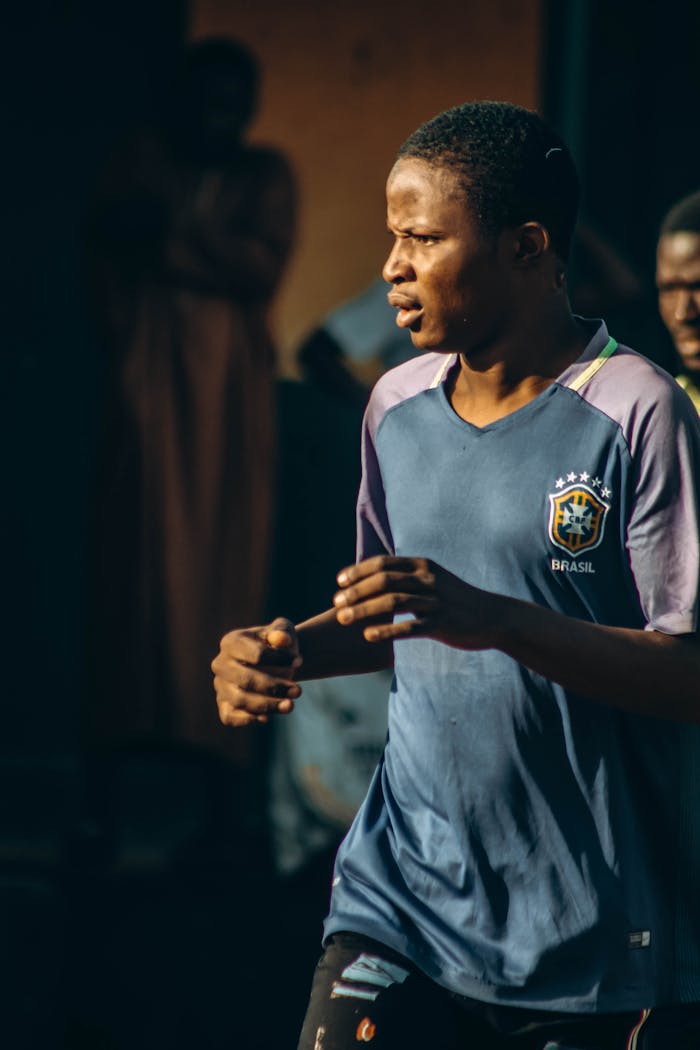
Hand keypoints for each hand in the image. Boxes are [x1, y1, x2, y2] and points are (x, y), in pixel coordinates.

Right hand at [212, 618, 302, 727]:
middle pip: (245, 680)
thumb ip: (282, 631)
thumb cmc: (279, 644)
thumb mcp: (283, 631)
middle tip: (298, 691)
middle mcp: (220, 664)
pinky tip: (267, 717)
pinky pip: (229, 717)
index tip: (299, 661)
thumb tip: (282, 639)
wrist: (276, 663)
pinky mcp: (224, 705)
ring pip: (240, 700)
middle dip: (274, 687)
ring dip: (267, 705)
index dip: (279, 659)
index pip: (255, 654)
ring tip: (290, 705)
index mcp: (231, 642)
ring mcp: (220, 686)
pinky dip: (247, 719)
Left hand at [332, 556, 503, 650]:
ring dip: (364, 610)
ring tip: (344, 620)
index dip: (358, 571)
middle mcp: (428, 579)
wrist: (494, 617)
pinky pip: (410, 627)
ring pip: (393, 602)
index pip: (383, 563)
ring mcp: (437, 601)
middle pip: (384, 581)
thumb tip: (374, 581)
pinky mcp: (443, 623)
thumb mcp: (433, 580)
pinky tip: (369, 636)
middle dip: (356, 591)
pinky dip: (387, 630)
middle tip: (336, 603)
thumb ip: (407, 578)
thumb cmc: (456, 600)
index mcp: (423, 566)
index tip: (339, 582)